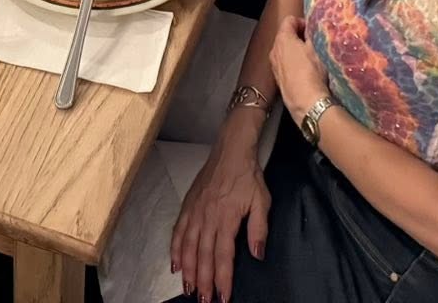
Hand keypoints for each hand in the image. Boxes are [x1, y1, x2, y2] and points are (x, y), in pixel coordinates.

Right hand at [170, 120, 271, 302]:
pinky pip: (178, 231)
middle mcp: (207, 218)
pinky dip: (175, 249)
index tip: (222, 297)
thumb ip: (259, 229)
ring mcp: (195, 212)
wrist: (230, 150)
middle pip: (203, 256)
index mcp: (226, 219)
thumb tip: (257, 255)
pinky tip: (175, 264)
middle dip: (203, 281)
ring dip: (188, 270)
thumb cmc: (248, 176)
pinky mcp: (187, 205)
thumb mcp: (262, 201)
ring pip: (188, 247)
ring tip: (188, 289)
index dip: (223, 279)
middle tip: (203, 300)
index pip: (224, 256)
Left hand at [269, 15, 329, 121]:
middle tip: (314, 43)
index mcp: (283, 38)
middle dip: (299, 36)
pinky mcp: (277, 79)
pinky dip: (293, 64)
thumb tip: (314, 28)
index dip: (302, 22)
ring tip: (311, 58)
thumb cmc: (312, 73)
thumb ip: (314, 34)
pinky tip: (305, 72)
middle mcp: (274, 50)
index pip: (289, 20)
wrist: (306, 103)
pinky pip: (285, 65)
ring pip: (284, 51)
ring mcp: (274, 65)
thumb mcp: (318, 48)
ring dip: (296, 51)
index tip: (312, 29)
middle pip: (285, 35)